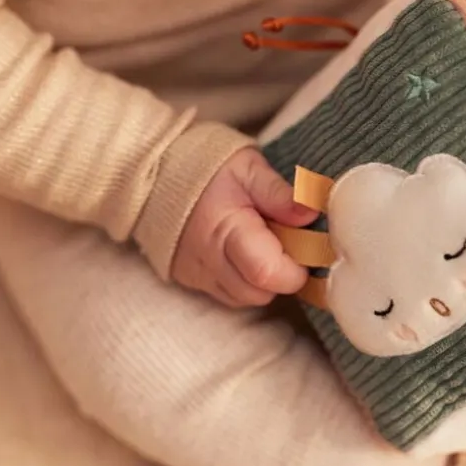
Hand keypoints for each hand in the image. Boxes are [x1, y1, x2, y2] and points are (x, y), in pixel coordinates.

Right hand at [172, 147, 317, 307]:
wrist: (153, 173)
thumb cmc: (205, 166)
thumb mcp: (247, 167)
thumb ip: (279, 193)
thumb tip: (311, 214)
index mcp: (225, 230)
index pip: (267, 273)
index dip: (297, 268)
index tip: (306, 246)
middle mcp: (208, 261)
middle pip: (259, 293)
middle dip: (283, 275)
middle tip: (286, 242)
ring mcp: (197, 274)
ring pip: (245, 298)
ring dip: (264, 280)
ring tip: (265, 244)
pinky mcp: (192, 280)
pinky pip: (228, 295)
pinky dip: (245, 281)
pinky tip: (246, 253)